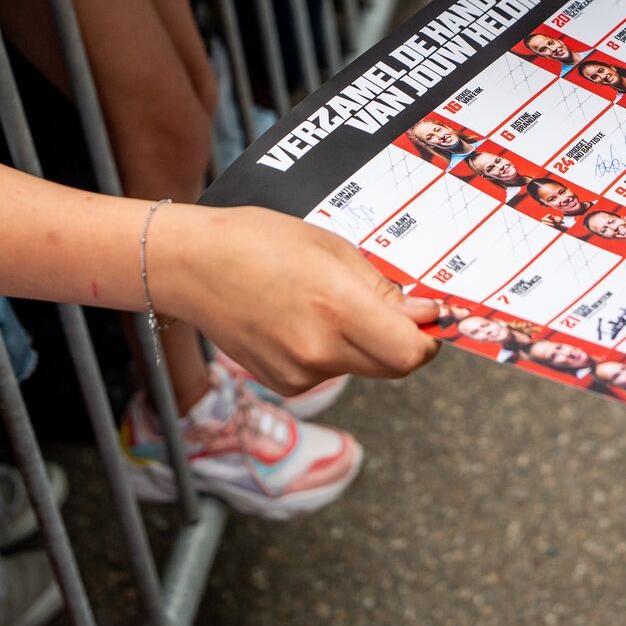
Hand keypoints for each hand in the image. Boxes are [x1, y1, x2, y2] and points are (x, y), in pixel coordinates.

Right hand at [155, 205, 437, 393]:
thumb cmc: (262, 242)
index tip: (433, 315)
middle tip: (397, 307)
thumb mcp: (333, 249)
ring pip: (362, 367)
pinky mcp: (283, 383)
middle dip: (404, 341)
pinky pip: (329, 370)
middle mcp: (319, 350)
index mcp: (336, 308)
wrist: (192, 266)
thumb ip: (381, 289)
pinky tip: (302, 318)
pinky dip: (332, 349)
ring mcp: (298, 373)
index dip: (429, 338)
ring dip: (365, 342)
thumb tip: (423, 314)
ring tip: (328, 301)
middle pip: (393, 366)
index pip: (410, 352)